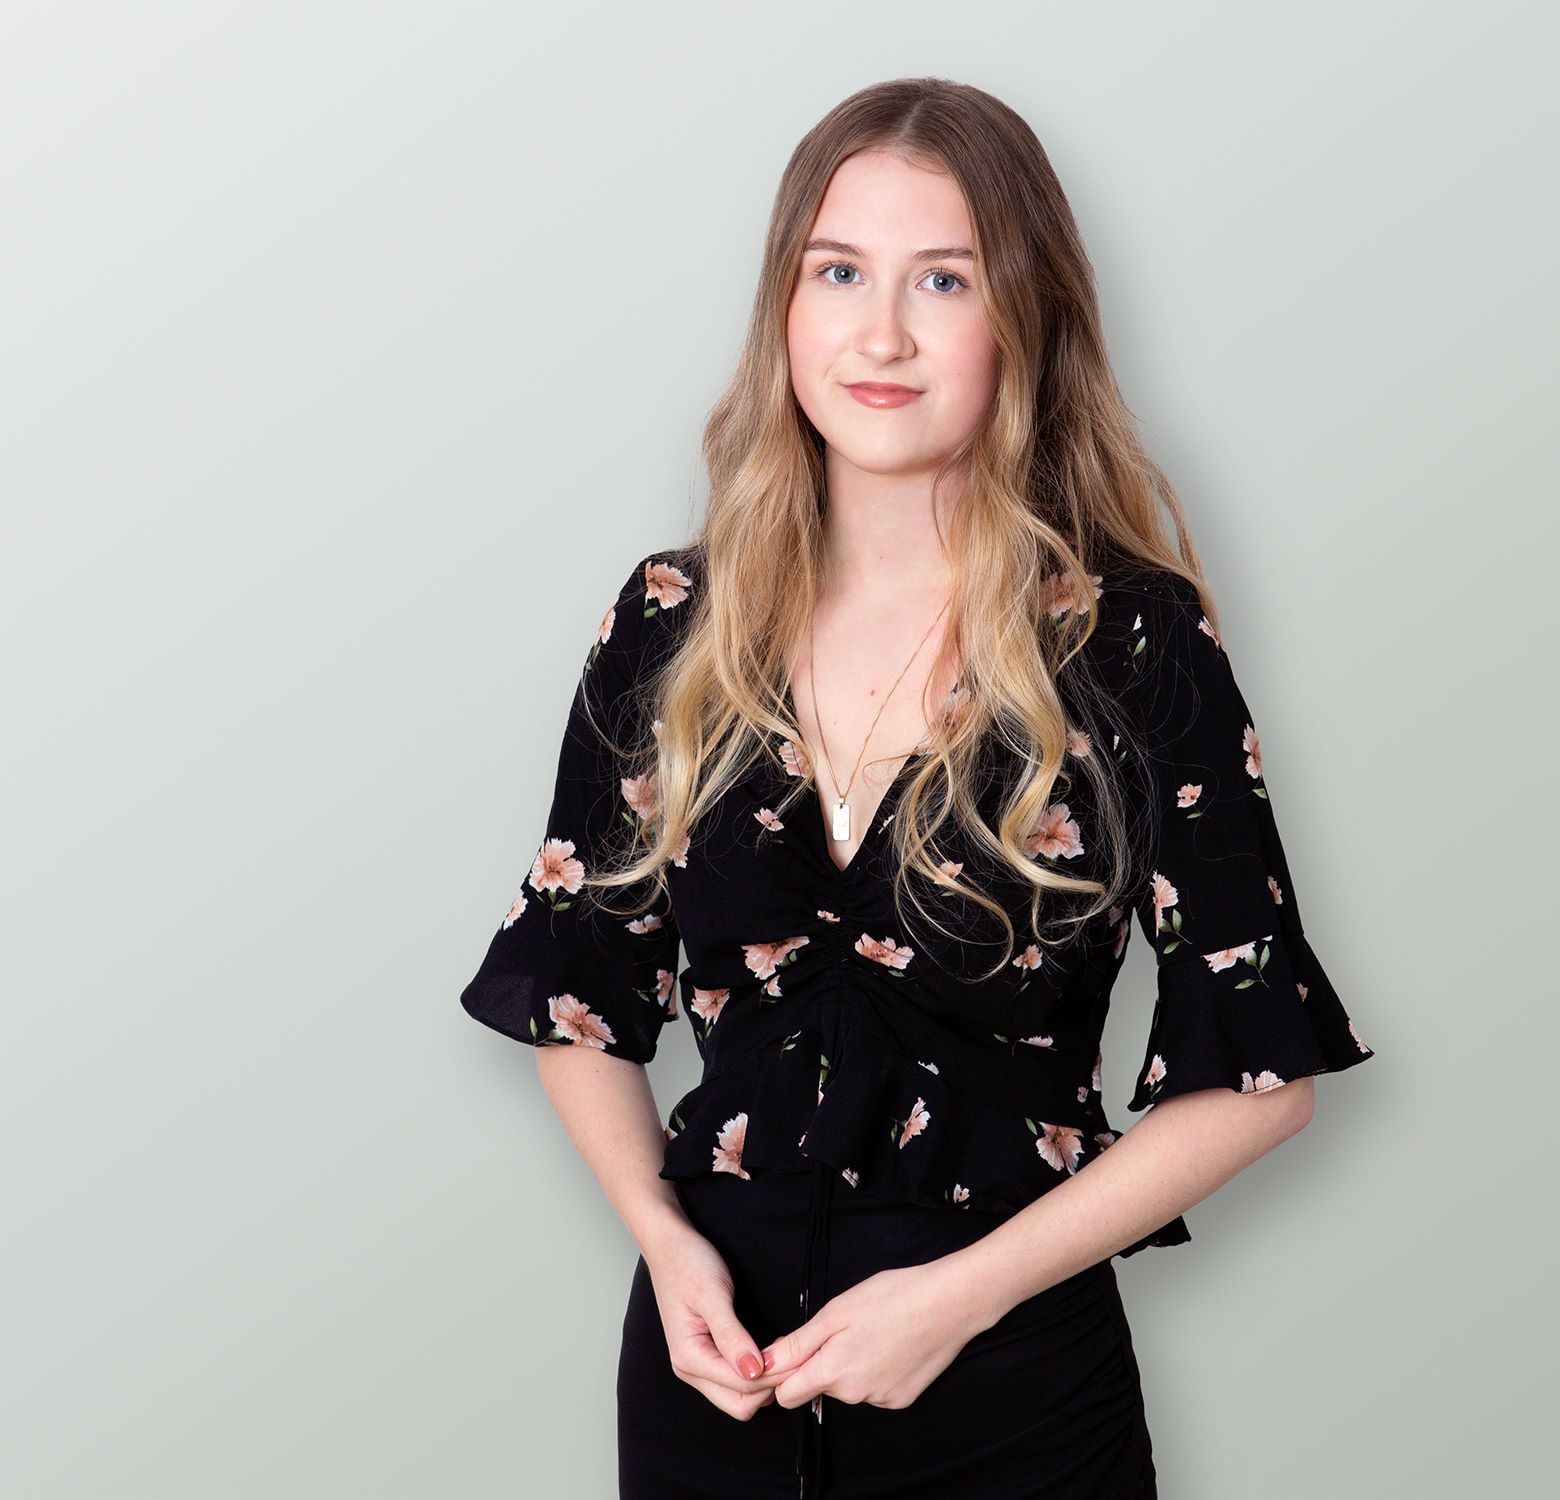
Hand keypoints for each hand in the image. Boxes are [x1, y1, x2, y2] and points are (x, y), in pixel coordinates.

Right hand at [642, 1228, 776, 1421]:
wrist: (670, 1246)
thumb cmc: (688, 1264)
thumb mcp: (713, 1295)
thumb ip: (731, 1336)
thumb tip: (754, 1371)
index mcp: (689, 1358)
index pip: (742, 1387)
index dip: (774, 1375)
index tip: (799, 1354)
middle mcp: (690, 1370)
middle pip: (740, 1404)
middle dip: (771, 1386)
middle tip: (795, 1355)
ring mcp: (697, 1367)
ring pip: (738, 1397)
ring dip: (765, 1383)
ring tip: (785, 1352)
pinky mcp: (706, 1358)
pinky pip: (734, 1382)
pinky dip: (756, 1374)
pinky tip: (770, 1351)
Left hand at [756, 1259, 986, 1410]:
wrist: (949, 1304)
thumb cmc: (892, 1297)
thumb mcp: (836, 1311)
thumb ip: (798, 1344)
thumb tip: (762, 1364)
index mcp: (834, 1372)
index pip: (786, 1396)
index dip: (782, 1373)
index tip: (791, 1350)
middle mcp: (855, 1396)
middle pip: (818, 1388)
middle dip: (819, 1364)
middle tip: (839, 1327)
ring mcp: (881, 1400)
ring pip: (847, 1388)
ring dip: (847, 1366)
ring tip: (870, 1330)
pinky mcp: (902, 1400)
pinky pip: (873, 1389)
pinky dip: (873, 1371)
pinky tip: (889, 1344)